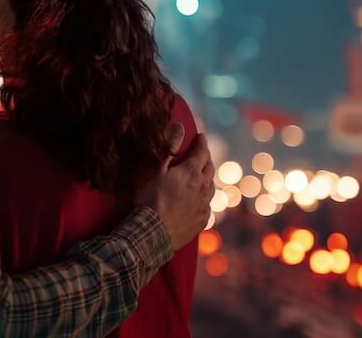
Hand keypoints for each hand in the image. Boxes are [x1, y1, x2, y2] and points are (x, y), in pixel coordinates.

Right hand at [135, 127, 214, 250]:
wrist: (152, 234)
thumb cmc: (150, 200)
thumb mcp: (155, 170)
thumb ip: (169, 148)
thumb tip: (180, 128)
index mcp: (192, 172)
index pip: (202, 152)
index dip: (201, 142)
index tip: (200, 136)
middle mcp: (203, 188)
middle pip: (210, 168)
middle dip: (206, 158)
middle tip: (201, 153)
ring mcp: (204, 206)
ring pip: (211, 187)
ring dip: (207, 177)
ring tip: (201, 174)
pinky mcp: (202, 221)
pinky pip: (208, 204)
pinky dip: (204, 196)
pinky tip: (198, 198)